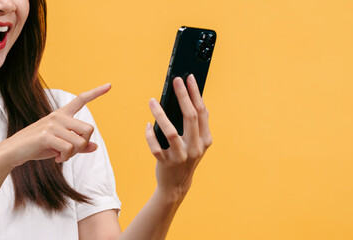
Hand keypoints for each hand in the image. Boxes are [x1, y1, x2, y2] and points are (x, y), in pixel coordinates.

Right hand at [0, 83, 111, 168]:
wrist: (13, 152)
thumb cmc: (37, 147)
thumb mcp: (59, 146)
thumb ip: (77, 145)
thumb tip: (95, 146)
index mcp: (61, 115)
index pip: (80, 99)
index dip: (96, 93)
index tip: (109, 85)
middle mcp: (58, 116)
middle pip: (89, 129)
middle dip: (83, 144)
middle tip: (70, 152)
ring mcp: (52, 124)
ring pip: (80, 142)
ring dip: (73, 154)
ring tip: (60, 156)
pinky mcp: (47, 135)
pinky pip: (69, 149)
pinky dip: (65, 158)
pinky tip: (55, 158)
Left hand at [145, 75, 211, 199]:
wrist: (176, 185)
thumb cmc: (185, 157)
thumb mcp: (197, 143)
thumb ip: (198, 125)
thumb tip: (195, 101)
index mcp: (205, 140)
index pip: (201, 112)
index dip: (195, 93)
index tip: (189, 78)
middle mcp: (195, 148)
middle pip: (190, 117)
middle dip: (183, 96)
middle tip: (175, 81)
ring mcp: (181, 156)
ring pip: (170, 132)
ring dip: (160, 114)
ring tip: (152, 101)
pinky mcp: (166, 163)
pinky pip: (155, 147)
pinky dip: (150, 135)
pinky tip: (147, 125)